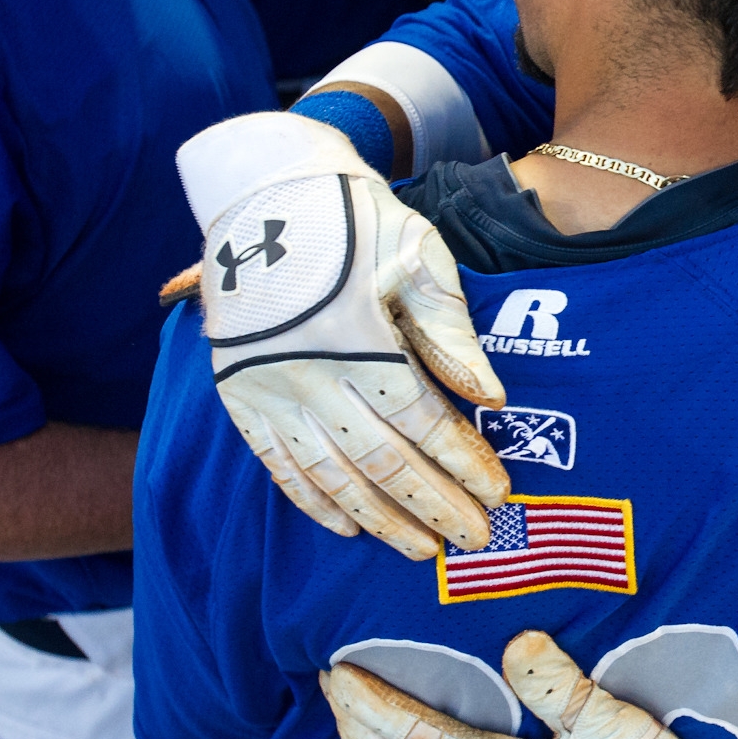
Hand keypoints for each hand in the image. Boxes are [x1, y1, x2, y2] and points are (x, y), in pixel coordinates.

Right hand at [176, 114, 509, 560]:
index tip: (499, 492)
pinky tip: (347, 526)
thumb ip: (451, 332)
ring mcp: (267, 389)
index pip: (423, 422)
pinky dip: (313, 500)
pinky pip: (276, 464)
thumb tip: (491, 399)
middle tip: (476, 538)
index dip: (463, 462)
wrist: (264, 190)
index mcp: (358, 341)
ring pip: (331, 474)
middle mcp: (308, 376)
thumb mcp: (417, 257)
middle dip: (434, 504)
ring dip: (380, 517)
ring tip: (422, 548)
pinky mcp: (238, 393)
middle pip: (382, 460)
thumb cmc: (355, 219)